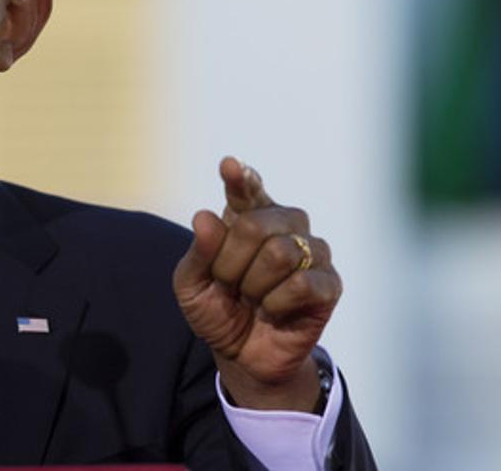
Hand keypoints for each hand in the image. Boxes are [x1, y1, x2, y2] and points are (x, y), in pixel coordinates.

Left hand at [173, 157, 341, 410]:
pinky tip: (273, 310)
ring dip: (253, 285)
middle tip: (228, 284)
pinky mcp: (330, 283)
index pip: (246, 190)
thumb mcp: (192, 286)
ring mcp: (312, 251)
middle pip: (255, 225)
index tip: (229, 167)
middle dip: (230, 262)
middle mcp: (285, 225)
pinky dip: (276, 302)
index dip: (241, 178)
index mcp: (248, 216)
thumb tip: (205, 217)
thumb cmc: (218, 310)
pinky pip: (301, 283)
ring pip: (280, 253)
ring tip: (252, 298)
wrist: (242, 354)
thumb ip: (198, 253)